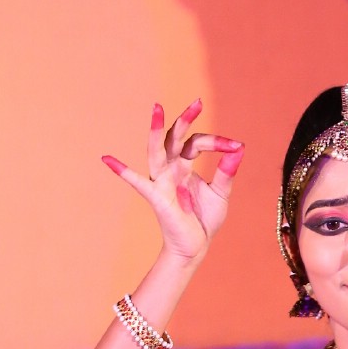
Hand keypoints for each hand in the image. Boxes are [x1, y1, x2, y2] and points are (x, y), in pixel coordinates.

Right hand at [101, 99, 242, 262]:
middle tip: (197, 102)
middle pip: (175, 138)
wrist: (196, 246)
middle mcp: (171, 168)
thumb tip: (239, 149)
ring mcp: (162, 181)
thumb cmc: (204, 219)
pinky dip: (123, 171)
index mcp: (186, 165)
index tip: (236, 146)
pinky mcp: (157, 197)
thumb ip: (226, 172)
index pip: (197, 143)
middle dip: (185, 120)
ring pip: (157, 151)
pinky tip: (108, 160)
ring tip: (157, 109)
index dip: (217, 142)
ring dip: (156, 131)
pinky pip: (138, 182)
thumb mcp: (221, 193)